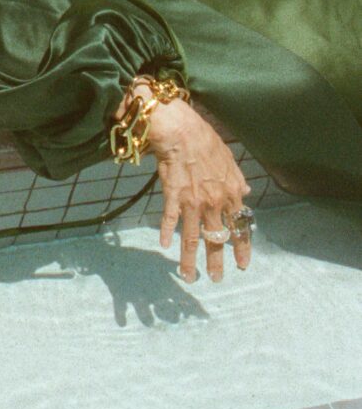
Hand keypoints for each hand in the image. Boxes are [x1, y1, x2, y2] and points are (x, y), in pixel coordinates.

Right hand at [138, 85, 251, 282]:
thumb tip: (245, 194)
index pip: (239, 227)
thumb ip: (237, 179)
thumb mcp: (229, 158)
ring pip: (192, 238)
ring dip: (190, 259)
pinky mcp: (173, 197)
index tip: (243, 264)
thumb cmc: (204, 139)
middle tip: (216, 279)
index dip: (242, 247)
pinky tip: (164, 245)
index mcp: (230, 193)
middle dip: (216, 262)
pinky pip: (170, 220)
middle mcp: (214, 202)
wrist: (180, 129)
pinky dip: (167, 233)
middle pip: (217, 239)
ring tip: (189, 276)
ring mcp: (193, 202)